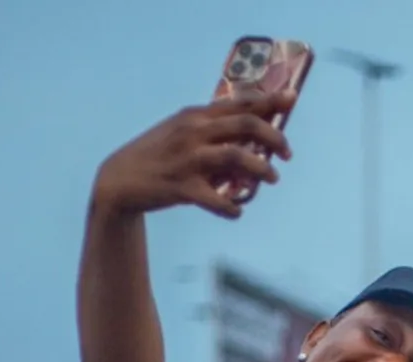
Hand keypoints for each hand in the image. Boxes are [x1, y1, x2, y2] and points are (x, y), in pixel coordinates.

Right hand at [90, 92, 294, 219]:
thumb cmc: (159, 154)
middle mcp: (193, 132)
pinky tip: (237, 211)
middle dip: (274, 137)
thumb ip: (212, 127)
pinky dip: (232, 207)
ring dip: (261, 169)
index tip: (291, 100)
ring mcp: (188, 159)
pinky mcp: (182, 187)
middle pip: (245, 125)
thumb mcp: (182, 130)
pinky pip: (216, 200)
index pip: (239, 102)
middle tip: (286, 153)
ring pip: (237, 158)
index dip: (269, 101)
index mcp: (195, 116)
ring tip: (272, 178)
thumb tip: (252, 132)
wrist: (121, 179)